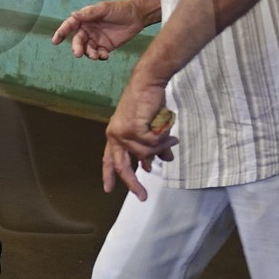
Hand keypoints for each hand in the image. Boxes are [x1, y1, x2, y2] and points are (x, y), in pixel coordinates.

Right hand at [52, 0, 145, 59]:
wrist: (137, 16)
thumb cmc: (119, 8)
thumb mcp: (104, 8)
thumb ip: (89, 13)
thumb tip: (73, 14)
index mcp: (85, 19)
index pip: (70, 25)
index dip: (61, 32)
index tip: (55, 41)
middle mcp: (88, 30)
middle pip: (78, 41)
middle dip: (77, 48)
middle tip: (78, 54)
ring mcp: (97, 39)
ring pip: (87, 49)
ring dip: (89, 54)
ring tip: (95, 55)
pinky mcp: (106, 46)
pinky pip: (99, 54)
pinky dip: (100, 56)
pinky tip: (105, 55)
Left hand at [102, 79, 177, 199]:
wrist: (148, 83)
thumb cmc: (148, 103)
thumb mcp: (150, 128)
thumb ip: (154, 146)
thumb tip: (165, 160)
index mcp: (114, 135)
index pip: (109, 159)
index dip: (109, 175)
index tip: (108, 189)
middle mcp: (114, 135)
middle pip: (122, 166)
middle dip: (132, 182)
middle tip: (142, 196)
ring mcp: (122, 132)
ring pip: (145, 154)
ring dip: (161, 148)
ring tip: (170, 139)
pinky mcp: (132, 128)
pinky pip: (151, 144)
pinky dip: (162, 141)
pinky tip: (168, 133)